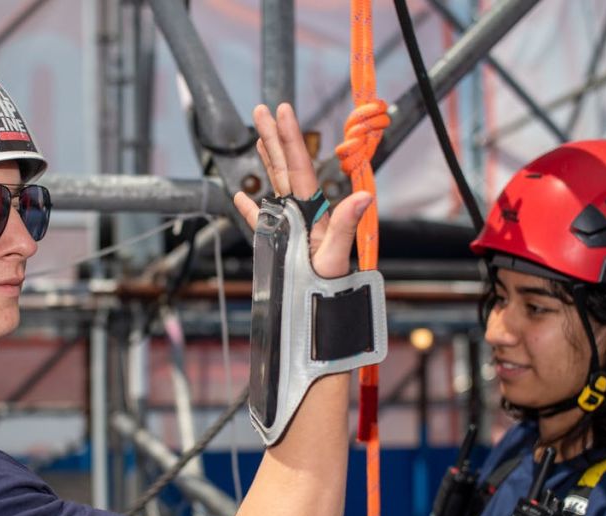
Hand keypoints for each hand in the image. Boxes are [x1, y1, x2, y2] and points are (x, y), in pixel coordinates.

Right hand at [233, 102, 371, 278]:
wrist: (317, 315)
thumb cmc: (328, 289)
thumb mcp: (334, 256)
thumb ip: (345, 225)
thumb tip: (364, 197)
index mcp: (314, 212)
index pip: (301, 168)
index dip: (291, 138)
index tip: (284, 111)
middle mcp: (302, 214)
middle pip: (285, 168)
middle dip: (274, 137)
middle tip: (263, 109)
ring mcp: (289, 226)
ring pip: (274, 184)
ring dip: (266, 160)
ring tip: (259, 136)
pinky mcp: (276, 244)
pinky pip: (260, 220)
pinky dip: (250, 208)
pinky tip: (241, 195)